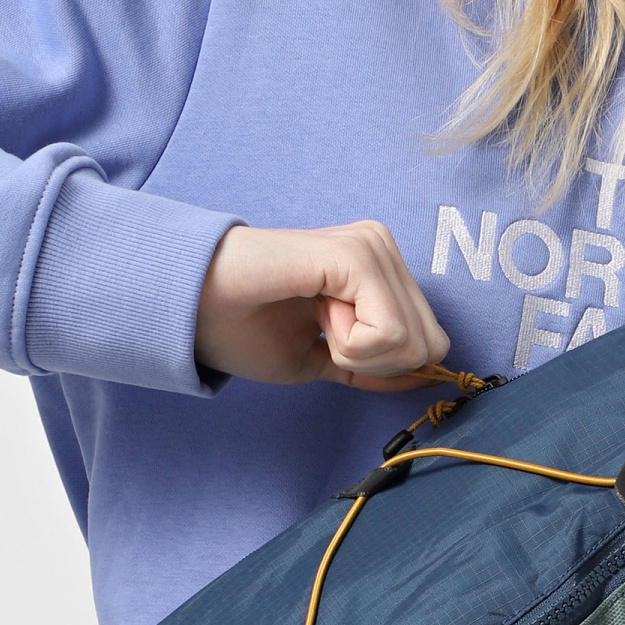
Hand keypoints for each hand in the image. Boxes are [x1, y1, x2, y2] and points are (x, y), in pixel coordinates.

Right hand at [194, 221, 449, 387]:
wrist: (194, 304)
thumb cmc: (245, 326)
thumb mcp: (326, 358)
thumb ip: (375, 365)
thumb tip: (428, 378)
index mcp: (378, 268)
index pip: (429, 341)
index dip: (383, 366)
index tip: (326, 340)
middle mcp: (382, 248)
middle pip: (430, 345)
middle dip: (373, 362)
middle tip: (319, 332)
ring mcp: (373, 246)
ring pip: (413, 342)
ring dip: (356, 351)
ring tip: (312, 318)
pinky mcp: (358, 254)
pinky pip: (388, 332)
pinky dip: (349, 344)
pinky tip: (313, 312)